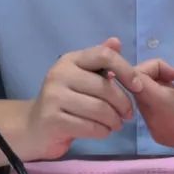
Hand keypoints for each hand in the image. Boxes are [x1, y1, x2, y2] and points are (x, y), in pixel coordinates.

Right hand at [25, 37, 141, 160]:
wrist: (34, 127)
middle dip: (123, 104)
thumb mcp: (81, 77)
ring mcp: (54, 97)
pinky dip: (103, 132)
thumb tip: (116, 42)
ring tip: (116, 124)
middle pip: (105, 87)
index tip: (138, 86)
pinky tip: (103, 131)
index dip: (126, 70)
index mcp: (70, 60)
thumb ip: (99, 61)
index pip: (104, 55)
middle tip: (128, 115)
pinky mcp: (53, 120)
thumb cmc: (64, 100)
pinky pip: (90, 127)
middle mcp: (60, 74)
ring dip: (114, 120)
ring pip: (100, 109)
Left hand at [134, 38, 173, 163]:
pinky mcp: (163, 138)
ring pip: (143, 102)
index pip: (136, 79)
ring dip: (156, 89)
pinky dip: (159, 102)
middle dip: (154, 76)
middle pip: (137, 90)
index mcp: (163, 107)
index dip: (151, 67)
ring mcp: (157, 132)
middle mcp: (154, 122)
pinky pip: (150, 114)